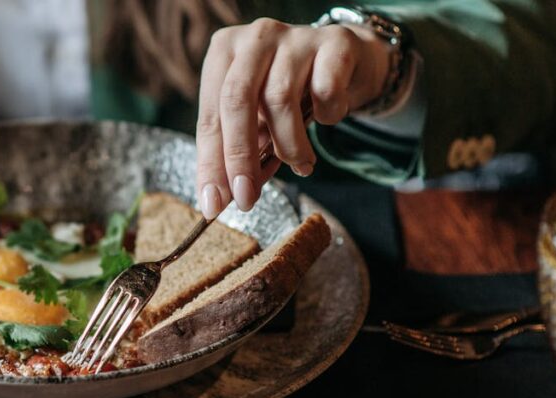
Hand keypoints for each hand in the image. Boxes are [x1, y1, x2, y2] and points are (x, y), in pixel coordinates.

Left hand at [196, 18, 390, 215]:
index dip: (210, 164)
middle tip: (247, 198)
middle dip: (240, 159)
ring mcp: (294, 36)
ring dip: (289, 146)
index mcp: (223, 53)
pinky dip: (327, 116)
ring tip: (300, 164)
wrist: (347, 60)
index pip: (209, 117)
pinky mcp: (334, 41)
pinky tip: (327, 117)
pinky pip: (325, 90)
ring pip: (280, 100)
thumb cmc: (291, 93)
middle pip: (237, 102)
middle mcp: (255, 38)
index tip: (214, 203)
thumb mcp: (258, 120)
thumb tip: (225, 198)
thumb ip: (240, 152)